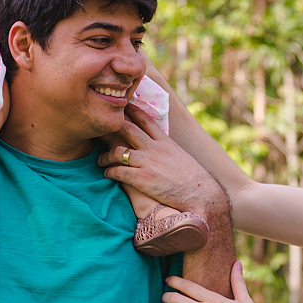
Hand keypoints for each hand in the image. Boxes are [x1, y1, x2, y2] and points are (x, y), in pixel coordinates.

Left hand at [99, 104, 226, 218]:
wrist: (203, 195)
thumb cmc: (194, 181)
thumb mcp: (181, 158)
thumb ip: (168, 151)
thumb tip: (163, 150)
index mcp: (165, 142)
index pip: (145, 120)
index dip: (131, 110)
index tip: (121, 106)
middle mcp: (155, 149)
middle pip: (127, 129)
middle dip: (112, 126)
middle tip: (99, 128)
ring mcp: (148, 163)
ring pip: (118, 151)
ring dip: (105, 155)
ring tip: (101, 160)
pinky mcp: (143, 179)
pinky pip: (118, 171)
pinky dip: (109, 172)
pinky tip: (107, 174)